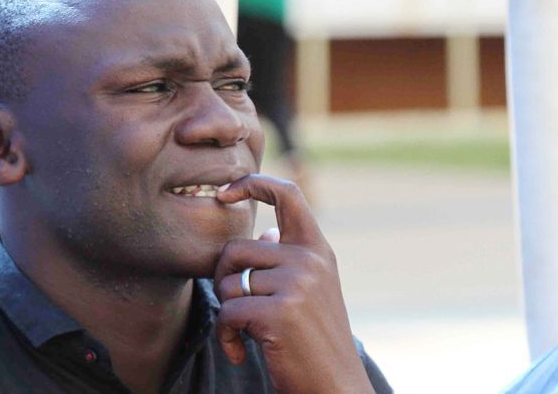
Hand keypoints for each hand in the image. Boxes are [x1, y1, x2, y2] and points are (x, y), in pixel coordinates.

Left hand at [214, 174, 373, 393]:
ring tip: (245, 335)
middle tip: (234, 308)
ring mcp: (297, 283)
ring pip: (229, 283)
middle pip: (235, 249)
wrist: (334, 388)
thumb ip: (288, 261)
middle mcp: (310, 259)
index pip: (287, 193)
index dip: (252, 183)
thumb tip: (266, 235)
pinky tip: (240, 352)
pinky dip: (226, 337)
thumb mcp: (310, 292)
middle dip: (223, 280)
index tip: (224, 193)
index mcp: (317, 249)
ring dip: (228, 314)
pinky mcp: (280, 311)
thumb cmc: (313, 341)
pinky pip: (228, 312)